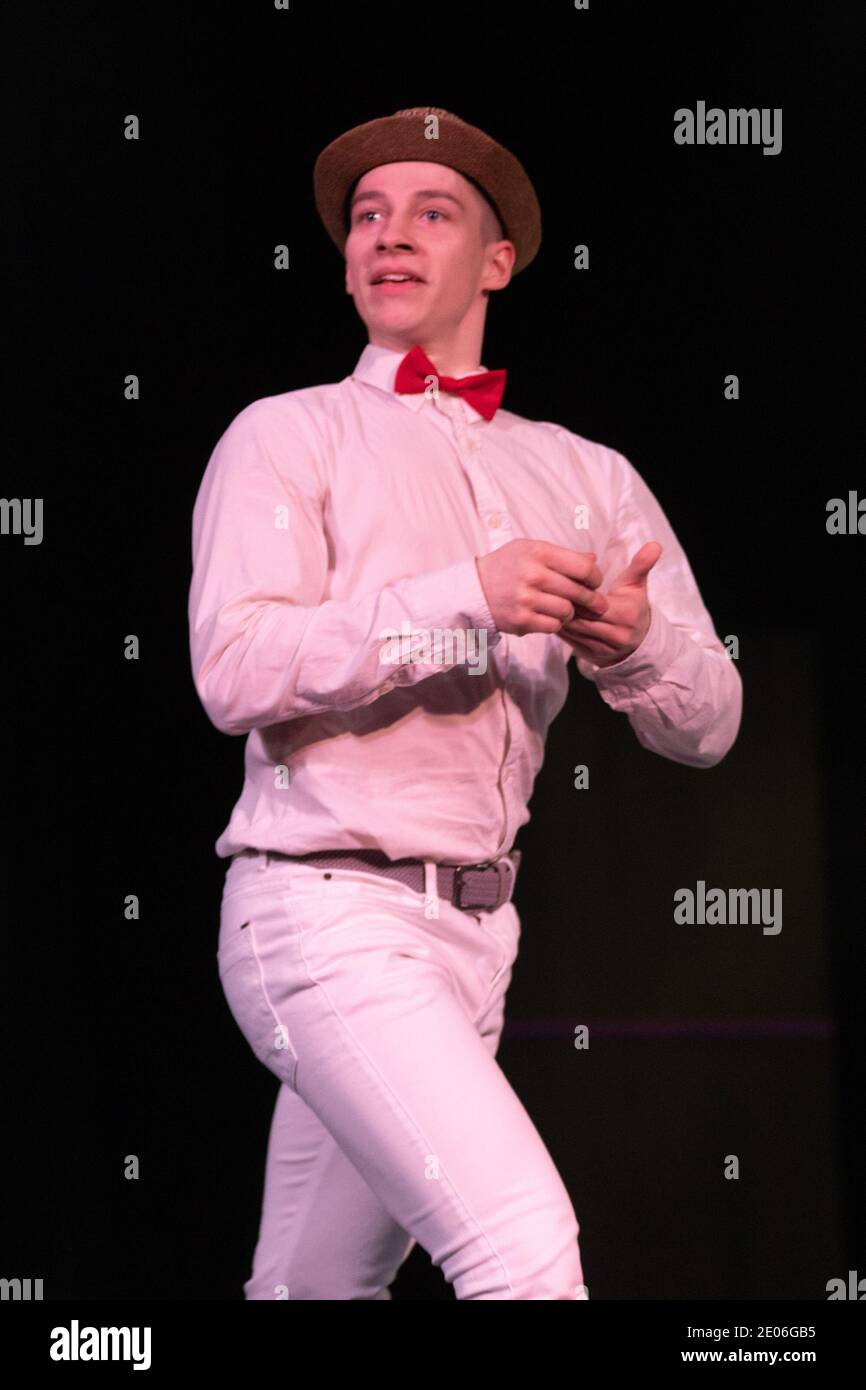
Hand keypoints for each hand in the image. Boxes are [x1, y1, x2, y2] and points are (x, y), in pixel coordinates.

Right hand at [475, 539, 607, 636]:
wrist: (474, 589)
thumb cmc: (507, 566)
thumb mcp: (530, 550)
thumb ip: (563, 554)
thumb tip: (593, 559)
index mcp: (539, 553)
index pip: (584, 567)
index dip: (595, 577)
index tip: (594, 582)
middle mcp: (533, 575)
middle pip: (578, 592)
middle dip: (590, 599)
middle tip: (593, 603)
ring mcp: (526, 599)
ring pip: (567, 611)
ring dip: (570, 612)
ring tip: (564, 608)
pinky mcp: (521, 620)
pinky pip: (554, 626)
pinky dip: (555, 623)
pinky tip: (549, 616)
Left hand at [558, 541, 661, 666]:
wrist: (638, 640)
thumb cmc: (633, 606)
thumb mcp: (637, 585)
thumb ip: (641, 565)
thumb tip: (654, 545)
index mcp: (625, 614)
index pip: (591, 601)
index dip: (575, 591)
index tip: (562, 579)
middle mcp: (615, 634)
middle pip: (579, 616)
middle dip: (563, 603)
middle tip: (547, 590)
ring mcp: (604, 648)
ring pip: (572, 630)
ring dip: (557, 616)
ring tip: (546, 601)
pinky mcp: (592, 656)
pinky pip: (570, 641)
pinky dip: (559, 628)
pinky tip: (551, 616)